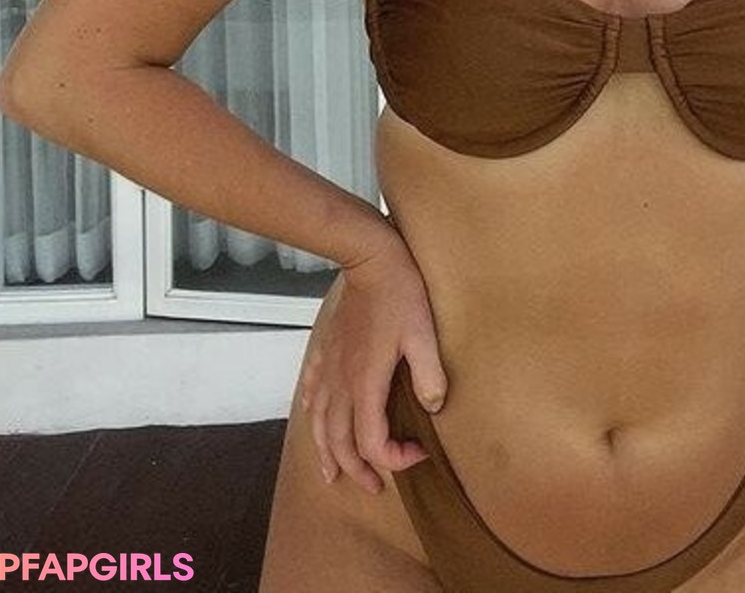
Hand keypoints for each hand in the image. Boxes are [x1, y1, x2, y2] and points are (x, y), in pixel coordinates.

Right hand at [299, 233, 447, 494]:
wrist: (369, 257)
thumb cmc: (400, 293)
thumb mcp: (424, 333)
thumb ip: (429, 375)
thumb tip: (434, 408)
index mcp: (366, 383)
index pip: (372, 441)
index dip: (394, 458)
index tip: (419, 451)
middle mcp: (341, 383)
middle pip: (340, 441)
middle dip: (357, 470)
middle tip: (375, 486)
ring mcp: (329, 367)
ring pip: (319, 422)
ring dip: (327, 452)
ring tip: (333, 474)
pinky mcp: (326, 351)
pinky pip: (310, 391)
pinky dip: (311, 414)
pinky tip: (312, 419)